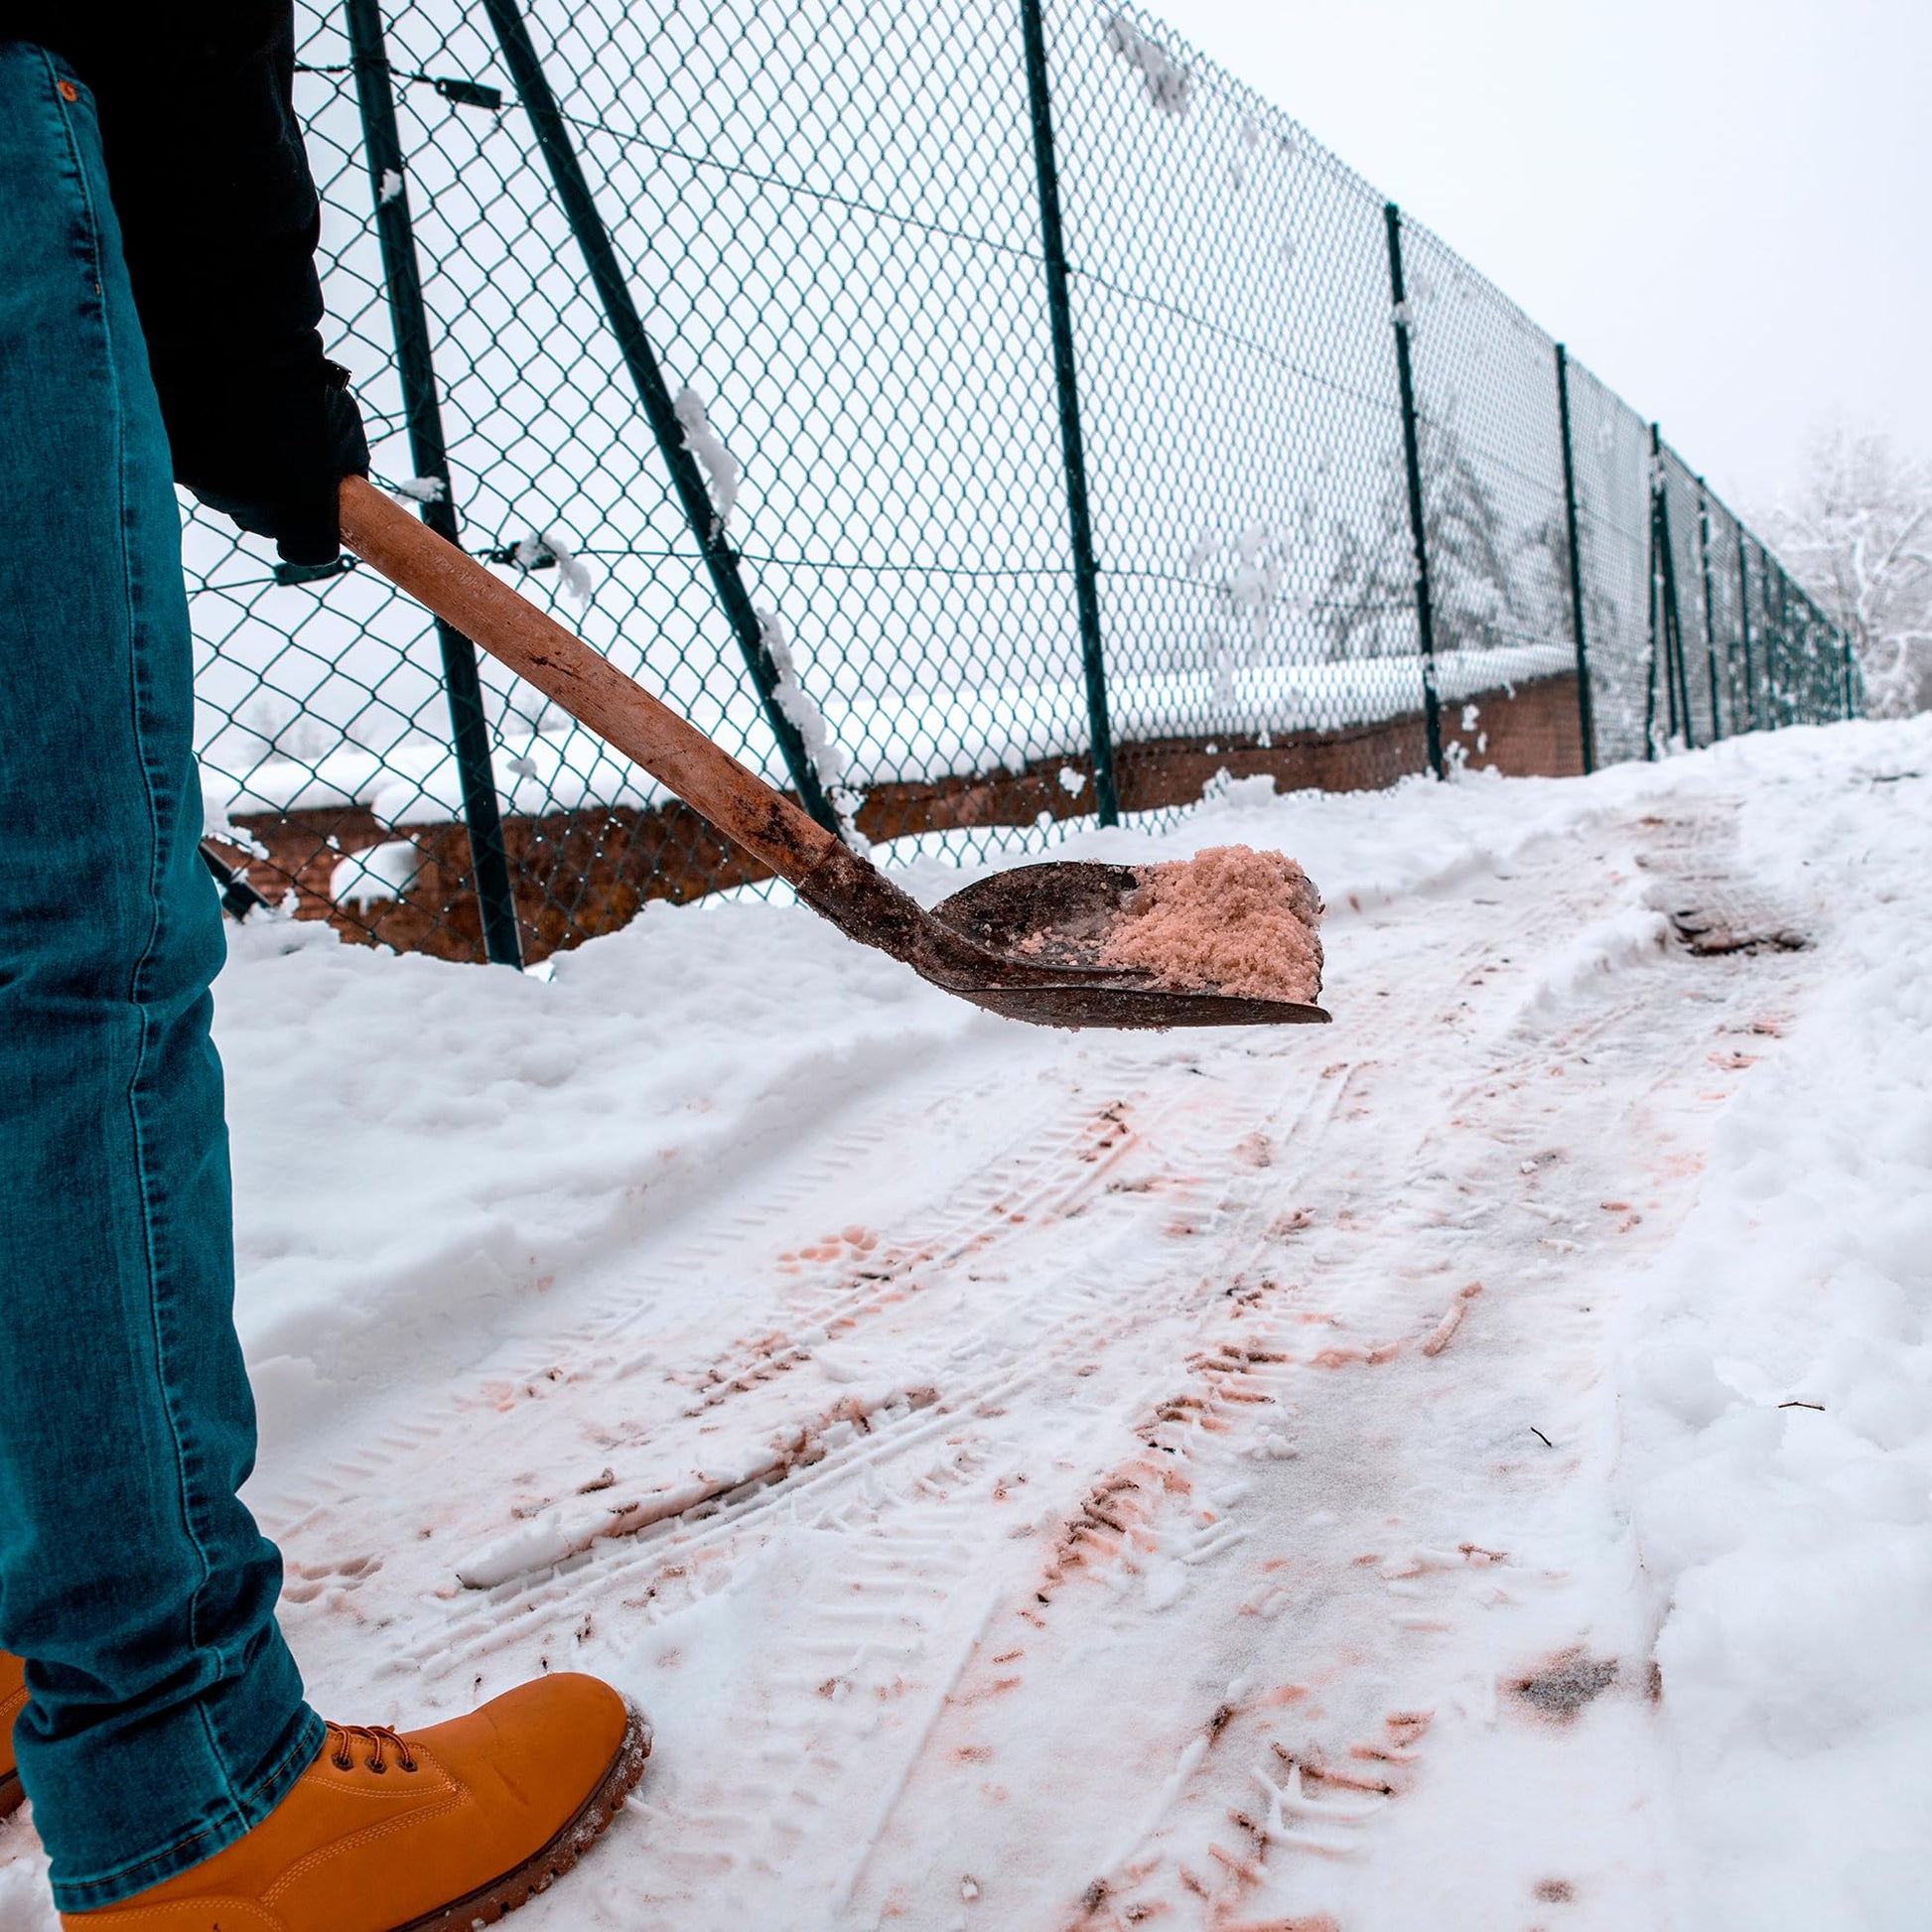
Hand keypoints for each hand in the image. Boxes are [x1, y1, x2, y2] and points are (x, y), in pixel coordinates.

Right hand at [174, 358, 370, 564]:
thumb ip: (342, 469)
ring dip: (232, 467)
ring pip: (224, 491)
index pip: (308, 548)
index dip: (312, 532)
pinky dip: (201, 447)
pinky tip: (210, 413)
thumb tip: (338, 484)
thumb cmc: (299, 380)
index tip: (314, 513)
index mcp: (297, 507)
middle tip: (275, 447)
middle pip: (261, 518)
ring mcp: (206, 487)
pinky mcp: (172, 462)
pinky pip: (193, 466)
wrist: (233, 335)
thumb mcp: (344, 427)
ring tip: (240, 420)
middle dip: (270, 493)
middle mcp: (248, 509)